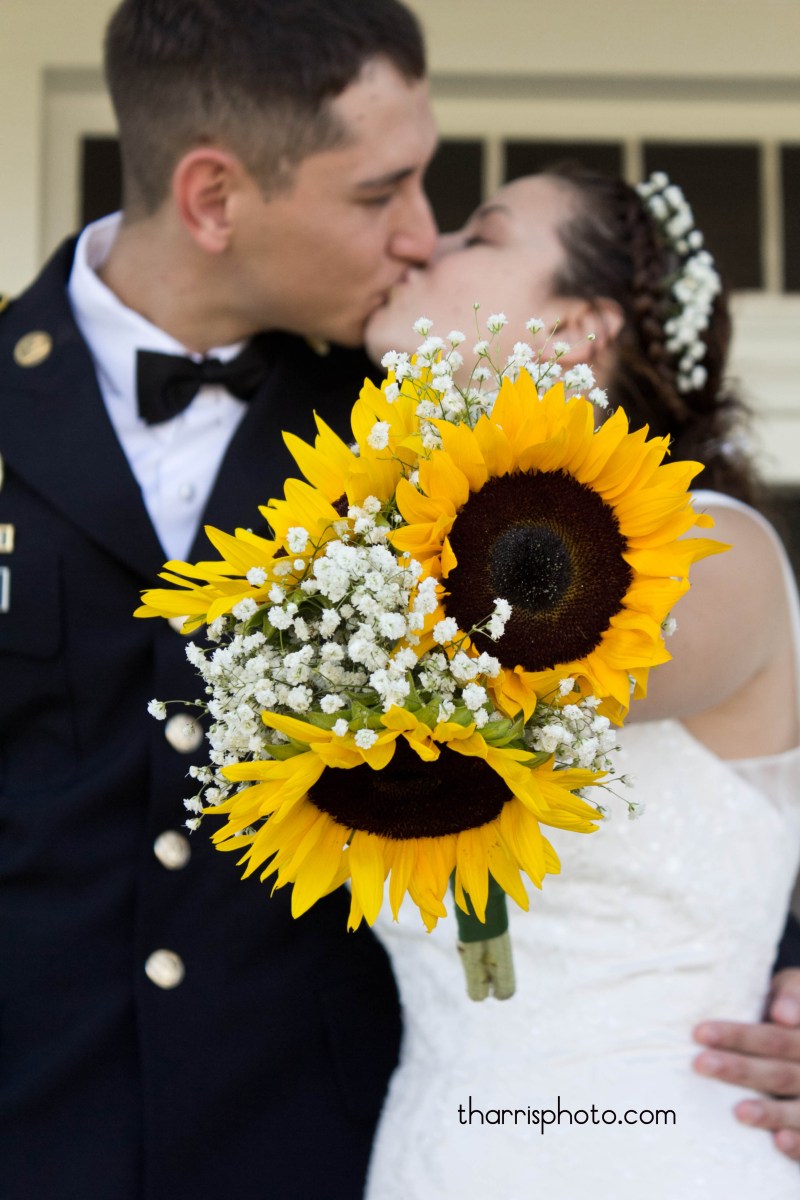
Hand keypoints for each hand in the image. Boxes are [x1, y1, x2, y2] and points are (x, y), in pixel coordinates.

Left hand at [693, 968, 799, 1159]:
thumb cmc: (794, 1008)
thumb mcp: (796, 989)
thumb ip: (791, 995)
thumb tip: (783, 1014)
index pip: (774, 1038)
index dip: (738, 1036)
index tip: (699, 1033)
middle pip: (779, 1073)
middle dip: (740, 1070)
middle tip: (701, 1065)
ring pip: (797, 1110)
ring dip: (769, 1113)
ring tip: (739, 1112)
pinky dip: (798, 1144)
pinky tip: (779, 1143)